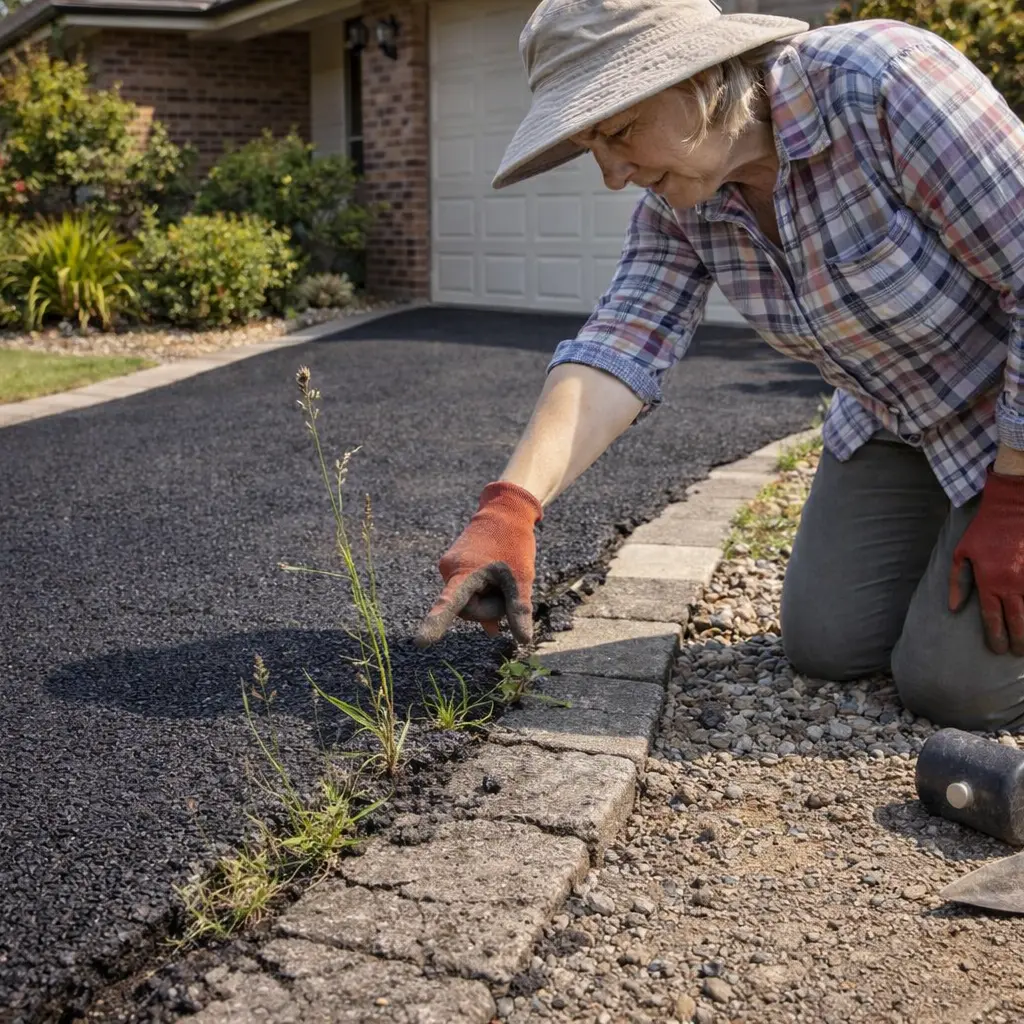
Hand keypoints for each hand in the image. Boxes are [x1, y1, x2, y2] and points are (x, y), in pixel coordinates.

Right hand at [414, 481, 542, 647]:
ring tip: (500, 577)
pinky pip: (465, 592)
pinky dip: (482, 593)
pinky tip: (495, 587)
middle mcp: (448, 571)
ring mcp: (448, 570)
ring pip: (466, 602)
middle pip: (466, 610)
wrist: (503, 512)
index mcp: (464, 572)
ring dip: (486, 599)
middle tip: (507, 586)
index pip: (449, 603)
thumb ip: (518, 609)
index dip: (436, 623)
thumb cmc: (513, 543)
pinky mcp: (451, 568)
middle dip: (489, 607)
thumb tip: (522, 640)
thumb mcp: (521, 577)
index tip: (421, 642)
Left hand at [949, 466, 1023, 654]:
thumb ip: (958, 582)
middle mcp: (1012, 584)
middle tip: (1016, 652)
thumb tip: (955, 608)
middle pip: (1017, 622)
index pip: (992, 619)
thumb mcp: (961, 553)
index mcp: (990, 582)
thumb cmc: (985, 529)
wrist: (1013, 506)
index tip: (998, 649)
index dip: (996, 637)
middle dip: (1018, 642)